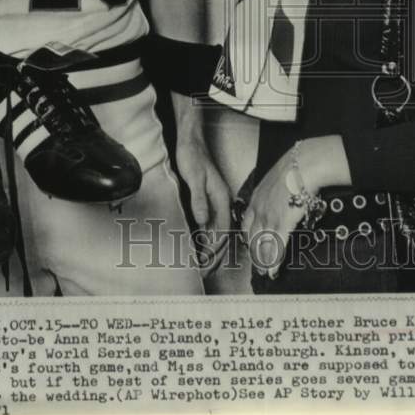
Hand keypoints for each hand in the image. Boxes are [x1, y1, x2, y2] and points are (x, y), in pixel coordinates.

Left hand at [175, 131, 232, 275]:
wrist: (191, 141)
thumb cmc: (193, 156)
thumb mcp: (194, 177)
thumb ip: (199, 199)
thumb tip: (202, 221)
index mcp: (222, 198)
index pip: (222, 230)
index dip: (214, 248)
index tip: (204, 262)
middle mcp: (222, 202)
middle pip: (223, 235)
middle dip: (215, 256)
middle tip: (203, 272)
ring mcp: (217, 202)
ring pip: (218, 232)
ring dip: (212, 251)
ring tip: (203, 267)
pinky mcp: (209, 201)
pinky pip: (212, 225)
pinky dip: (208, 240)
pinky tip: (201, 247)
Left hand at [242, 147, 311, 279]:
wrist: (303, 165)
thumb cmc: (294, 168)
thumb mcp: (276, 178)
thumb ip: (274, 190)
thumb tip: (280, 194)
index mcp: (257, 199)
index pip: (246, 224)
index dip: (248, 238)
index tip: (251, 246)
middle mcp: (259, 210)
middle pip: (252, 238)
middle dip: (254, 254)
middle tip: (258, 265)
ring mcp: (270, 218)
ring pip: (262, 245)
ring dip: (263, 261)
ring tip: (265, 272)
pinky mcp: (283, 224)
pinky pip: (276, 247)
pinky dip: (274, 261)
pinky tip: (273, 270)